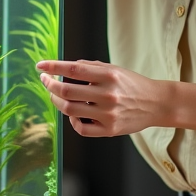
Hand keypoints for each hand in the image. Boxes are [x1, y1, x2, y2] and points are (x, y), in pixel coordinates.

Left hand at [36, 59, 171, 137]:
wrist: (156, 104)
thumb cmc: (131, 84)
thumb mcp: (114, 69)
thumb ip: (90, 67)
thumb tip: (63, 68)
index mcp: (109, 75)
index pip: (74, 69)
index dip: (53, 67)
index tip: (40, 66)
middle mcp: (108, 94)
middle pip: (67, 91)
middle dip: (50, 85)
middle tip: (45, 81)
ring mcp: (108, 114)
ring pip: (70, 110)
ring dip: (56, 102)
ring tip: (55, 96)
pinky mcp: (110, 130)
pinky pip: (81, 128)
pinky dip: (72, 121)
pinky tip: (73, 114)